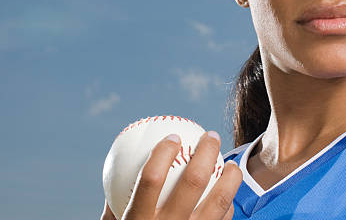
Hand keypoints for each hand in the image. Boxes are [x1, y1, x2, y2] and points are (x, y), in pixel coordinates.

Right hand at [100, 131, 242, 219]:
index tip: (173, 135)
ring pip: (219, 201)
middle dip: (206, 152)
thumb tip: (113, 178)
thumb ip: (113, 211)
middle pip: (193, 181)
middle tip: (211, 137)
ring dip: (230, 177)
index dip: (163, 152)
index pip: (151, 178)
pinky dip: (229, 206)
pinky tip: (229, 197)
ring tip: (232, 164)